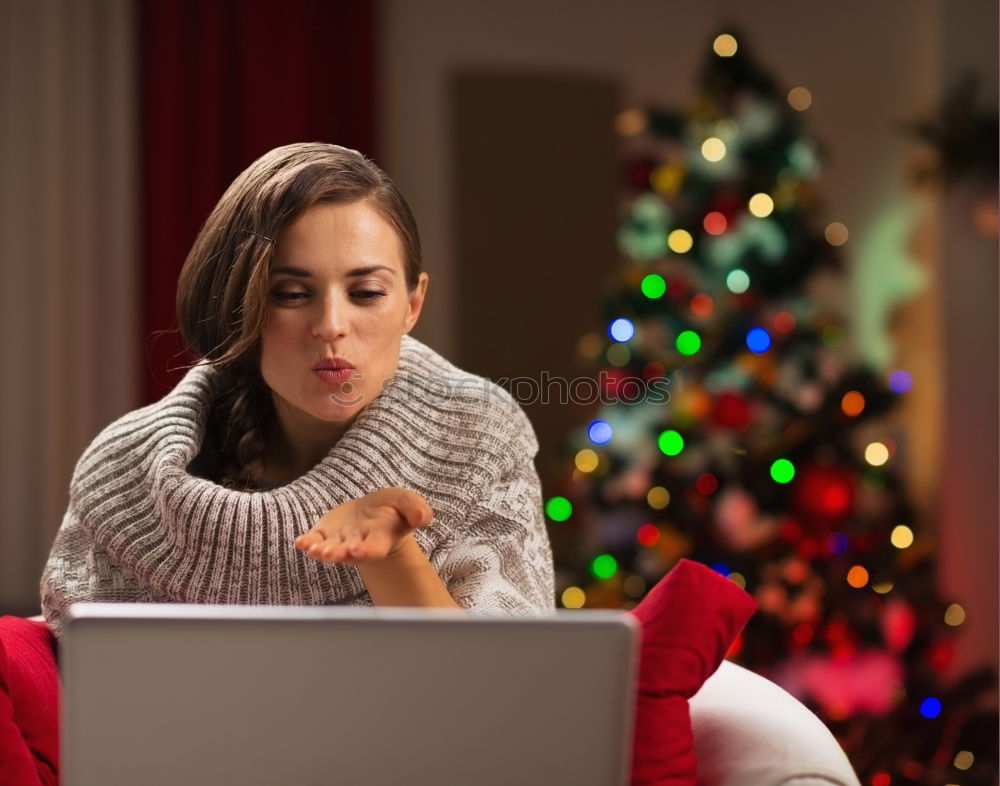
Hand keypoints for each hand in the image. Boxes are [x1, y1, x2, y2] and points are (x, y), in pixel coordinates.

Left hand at [294, 487, 433, 563]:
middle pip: (349, 553)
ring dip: (321, 552)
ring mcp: (341, 541)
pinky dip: (307, 543)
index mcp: (381, 538)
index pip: (375, 548)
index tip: (358, 550)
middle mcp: (359, 544)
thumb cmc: (393, 509)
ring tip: (314, 549)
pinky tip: (300, 542)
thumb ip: (417, 509)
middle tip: (329, 552)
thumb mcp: (408, 503)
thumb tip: (423, 517)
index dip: (367, 550)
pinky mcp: (326, 535)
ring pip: (330, 550)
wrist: (374, 512)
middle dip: (339, 553)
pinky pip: (315, 541)